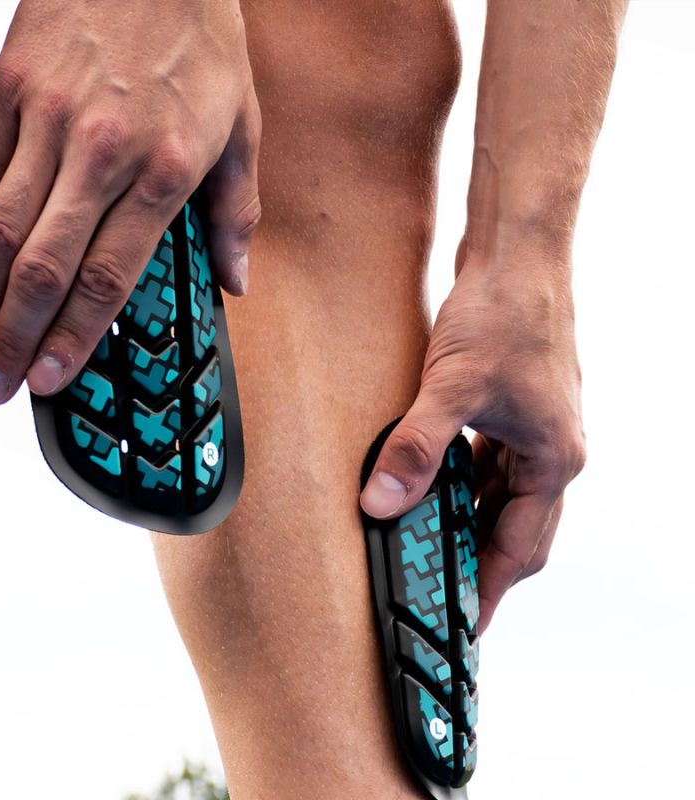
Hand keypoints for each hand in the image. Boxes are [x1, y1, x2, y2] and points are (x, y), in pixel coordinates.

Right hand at [0, 0, 260, 403]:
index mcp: (164, 170)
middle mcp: (101, 151)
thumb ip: (235, 214)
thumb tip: (234, 281)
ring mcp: (48, 118)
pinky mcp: (12, 89)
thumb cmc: (203, 43)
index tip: (55, 380)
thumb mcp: (243, 130)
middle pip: (47, 267)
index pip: (109, 277)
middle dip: (18, 337)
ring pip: (5, 229)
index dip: (77, 337)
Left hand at [360, 240, 585, 631]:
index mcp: (553, 459)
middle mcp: (552, 450)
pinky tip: (432, 483)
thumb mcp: (452, 389)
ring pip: (500, 495)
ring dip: (467, 520)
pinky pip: (488, 461)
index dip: (488, 588)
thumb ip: (415, 449)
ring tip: (430, 545)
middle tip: (440, 593)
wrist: (517, 255)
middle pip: (515, 528)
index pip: (520, 548)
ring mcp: (534, 428)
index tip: (462, 623)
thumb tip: (380, 502)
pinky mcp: (512, 406)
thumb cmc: (502, 315)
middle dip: (478, 562)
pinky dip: (462, 481)